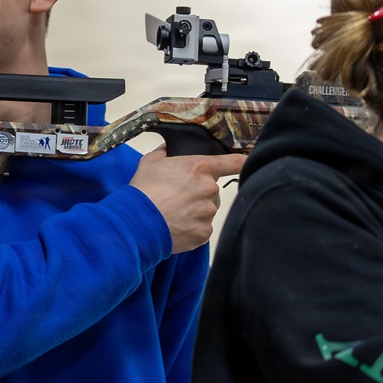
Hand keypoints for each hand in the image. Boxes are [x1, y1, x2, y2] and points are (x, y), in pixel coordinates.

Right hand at [129, 145, 245, 253]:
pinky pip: (203, 228)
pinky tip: (176, 225)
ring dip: (195, 211)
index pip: (233, 162)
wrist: (136, 222)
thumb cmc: (142, 190)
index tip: (246, 164)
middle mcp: (209, 189)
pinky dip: (192, 228)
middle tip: (178, 197)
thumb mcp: (150, 162)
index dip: (242, 162)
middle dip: (199, 192)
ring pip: (207, 209)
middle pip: (212, 189)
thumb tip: (168, 149)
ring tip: (174, 213)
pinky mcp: (204, 233)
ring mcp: (208, 212)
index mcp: (200, 168)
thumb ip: (164, 152)